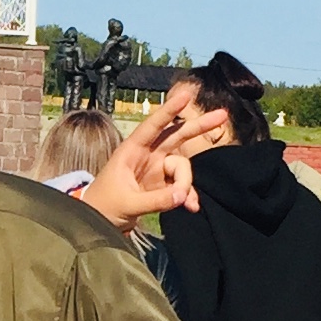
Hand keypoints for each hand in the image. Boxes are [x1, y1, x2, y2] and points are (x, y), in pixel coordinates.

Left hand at [79, 90, 201, 228]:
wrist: (98, 225)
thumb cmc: (103, 207)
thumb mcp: (127, 203)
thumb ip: (156, 200)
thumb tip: (183, 196)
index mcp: (131, 150)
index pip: (152, 126)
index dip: (169, 110)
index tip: (186, 95)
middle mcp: (147, 155)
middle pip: (176, 135)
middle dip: (198, 126)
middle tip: (223, 115)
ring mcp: (157, 170)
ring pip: (182, 166)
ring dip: (186, 183)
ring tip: (183, 203)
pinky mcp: (163, 186)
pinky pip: (182, 186)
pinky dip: (187, 195)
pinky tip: (191, 207)